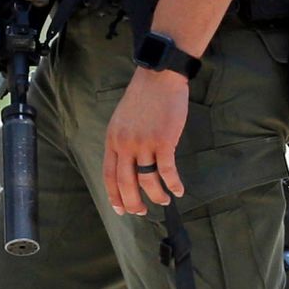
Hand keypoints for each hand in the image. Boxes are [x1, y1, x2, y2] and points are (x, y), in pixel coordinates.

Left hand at [104, 65, 188, 214]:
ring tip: (164, 200)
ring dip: (156, 195)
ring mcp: (144, 143)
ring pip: (147, 180)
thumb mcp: (122, 120)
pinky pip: (167, 170)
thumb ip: (122, 141)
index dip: (114, 196)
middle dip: (134, 202)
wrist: (159, 77)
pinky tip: (178, 190)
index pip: (109, 176)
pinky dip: (173, 183)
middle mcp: (125, 144)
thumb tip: (128, 163)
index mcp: (113, 140)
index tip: (120, 209)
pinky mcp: (163, 141)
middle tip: (141, 212)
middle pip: (126, 183)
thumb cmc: (143, 97)